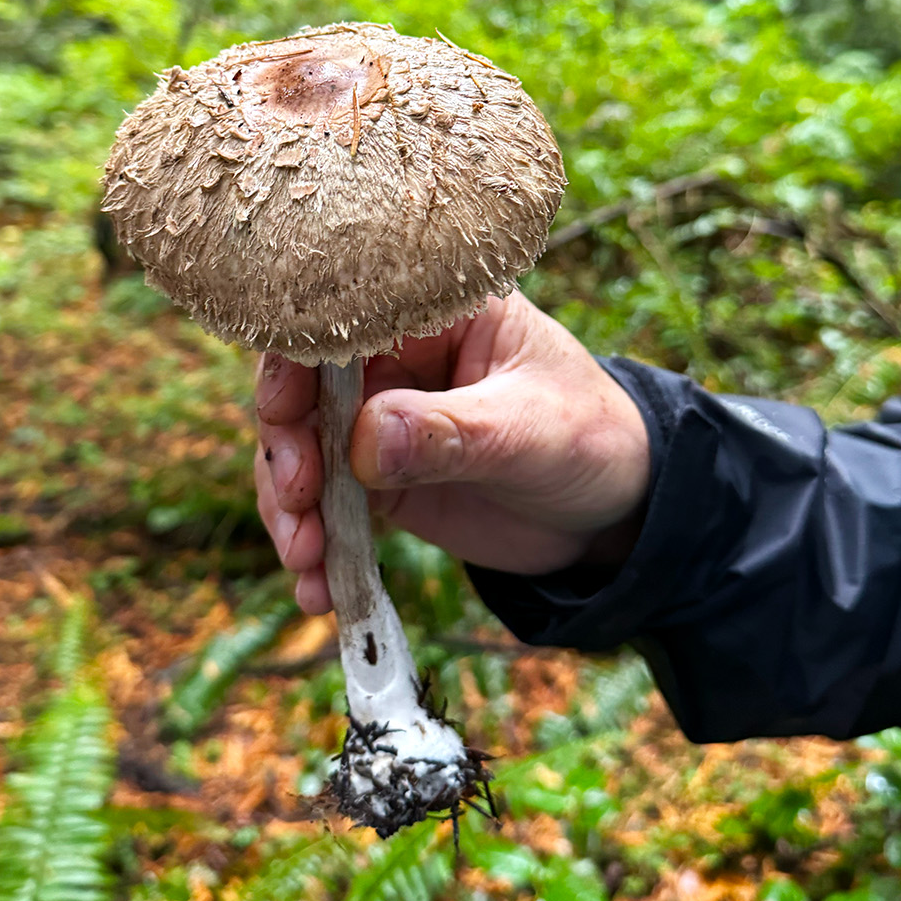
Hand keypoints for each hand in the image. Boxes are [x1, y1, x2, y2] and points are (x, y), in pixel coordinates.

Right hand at [253, 289, 650, 613]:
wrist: (614, 510)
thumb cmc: (589, 437)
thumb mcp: (529, 431)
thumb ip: (451, 434)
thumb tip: (365, 441)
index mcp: (436, 311)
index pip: (346, 313)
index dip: (300, 355)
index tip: (286, 410)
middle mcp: (395, 356)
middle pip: (304, 385)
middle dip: (287, 446)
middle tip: (298, 500)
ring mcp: (379, 417)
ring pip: (302, 449)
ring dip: (290, 505)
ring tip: (307, 558)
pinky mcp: (377, 476)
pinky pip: (324, 503)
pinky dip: (313, 542)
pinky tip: (319, 588)